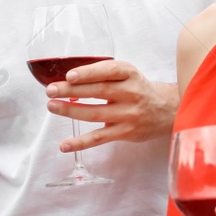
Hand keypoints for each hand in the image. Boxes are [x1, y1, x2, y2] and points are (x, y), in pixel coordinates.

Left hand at [45, 60, 177, 152]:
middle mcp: (131, 93)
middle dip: (71, 91)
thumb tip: (66, 79)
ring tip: (52, 106)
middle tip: (51, 90)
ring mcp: (128, 114)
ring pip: (96, 113)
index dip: (88, 73)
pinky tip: (64, 145)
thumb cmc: (138, 89)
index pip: (109, 71)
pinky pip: (99, 138)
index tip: (69, 75)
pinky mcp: (125, 132)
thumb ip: (102, 74)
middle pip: (98, 91)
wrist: (165, 110)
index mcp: (129, 74)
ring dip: (71, 111)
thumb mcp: (126, 74)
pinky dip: (80, 142)